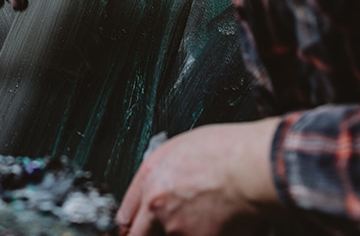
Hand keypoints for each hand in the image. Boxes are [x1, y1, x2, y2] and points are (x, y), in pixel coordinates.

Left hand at [117, 119, 281, 235]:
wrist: (249, 169)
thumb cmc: (223, 151)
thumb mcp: (180, 148)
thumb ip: (162, 173)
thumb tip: (161, 186)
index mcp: (150, 178)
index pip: (126, 214)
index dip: (130, 224)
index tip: (132, 228)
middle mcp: (157, 206)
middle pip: (141, 234)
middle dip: (149, 231)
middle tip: (171, 221)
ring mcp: (178, 228)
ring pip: (174, 235)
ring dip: (185, 229)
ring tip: (208, 210)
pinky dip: (208, 232)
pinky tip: (222, 220)